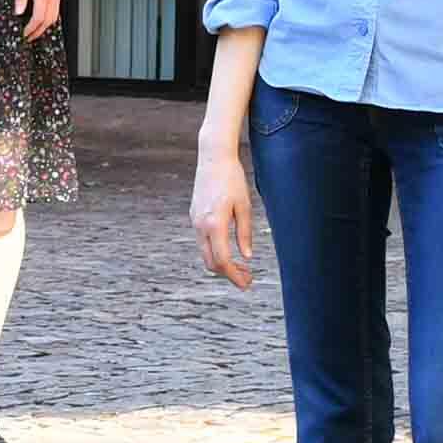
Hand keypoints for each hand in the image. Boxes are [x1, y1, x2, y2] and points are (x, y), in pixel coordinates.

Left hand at [11, 0, 62, 39]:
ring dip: (45, 25)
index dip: (31, 28)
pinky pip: (57, 8)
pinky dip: (50, 17)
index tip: (25, 34)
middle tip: (29, 37)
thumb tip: (18, 12)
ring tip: (35, 30)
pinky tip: (42, 18)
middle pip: (48, 20)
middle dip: (39, 31)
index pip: (38, 17)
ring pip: (55, 16)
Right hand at [190, 139, 257, 291]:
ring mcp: (195, 221)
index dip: (235, 276)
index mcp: (215, 224)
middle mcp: (201, 226)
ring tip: (241, 267)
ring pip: (205, 253)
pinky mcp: (194, 216)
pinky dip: (215, 252)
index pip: (223, 260)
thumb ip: (245, 233)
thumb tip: (247, 257)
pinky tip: (229, 250)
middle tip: (247, 279)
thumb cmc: (232, 179)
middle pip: (210, 262)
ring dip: (221, 264)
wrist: (213, 158)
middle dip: (228, 274)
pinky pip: (203, 242)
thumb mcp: (245, 206)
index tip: (247, 284)